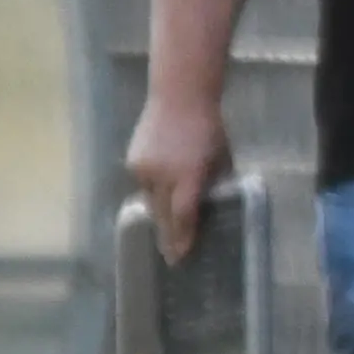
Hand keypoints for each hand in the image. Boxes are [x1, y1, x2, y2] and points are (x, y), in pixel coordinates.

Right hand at [125, 93, 232, 263]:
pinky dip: (152, 191)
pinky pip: (143, 185)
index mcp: (188, 175)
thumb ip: (214, 183)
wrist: (179, 96)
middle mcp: (163, 175)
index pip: (184, 215)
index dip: (183, 238)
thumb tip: (210, 206)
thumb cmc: (209, 128)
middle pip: (163, 216)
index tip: (181, 257)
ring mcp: (144, 169)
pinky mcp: (133, 162)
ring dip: (159, 214)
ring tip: (167, 229)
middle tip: (171, 257)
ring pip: (150, 202)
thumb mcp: (221, 159)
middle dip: (168, 236)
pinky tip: (161, 193)